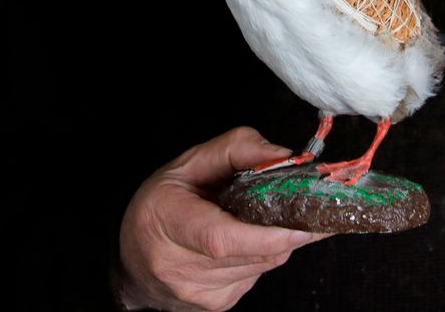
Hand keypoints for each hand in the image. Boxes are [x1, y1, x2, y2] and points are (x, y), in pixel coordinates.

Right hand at [115, 127, 328, 310]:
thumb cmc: (162, 205)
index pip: (222, 238)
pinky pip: (257, 275)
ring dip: (278, 240)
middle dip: (289, 230)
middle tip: (310, 206)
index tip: (303, 222)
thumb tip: (285, 158)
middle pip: (253, 253)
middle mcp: (178, 266)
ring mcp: (199, 292)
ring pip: (263, 265)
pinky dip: (263, 254)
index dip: (268, 234)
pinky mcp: (216, 305)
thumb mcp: (190, 162)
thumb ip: (237, 149)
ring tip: (271, 216)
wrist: (134, 261)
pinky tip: (249, 239)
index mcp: (166, 221)